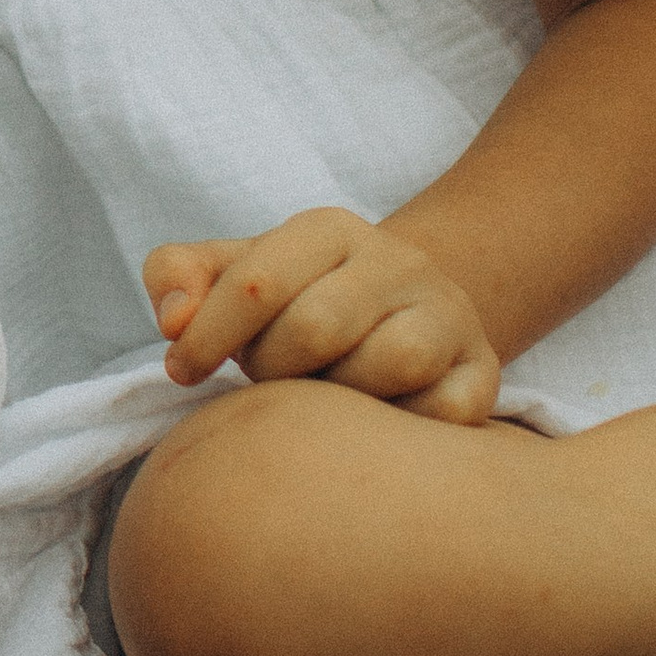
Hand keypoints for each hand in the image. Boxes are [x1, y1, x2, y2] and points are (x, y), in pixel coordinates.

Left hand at [144, 207, 500, 424]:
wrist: (397, 316)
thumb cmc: (293, 303)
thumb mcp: (231, 274)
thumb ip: (178, 276)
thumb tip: (173, 320)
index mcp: (329, 229)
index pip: (257, 282)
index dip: (206, 337)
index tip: (180, 371)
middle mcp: (398, 261)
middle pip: (317, 327)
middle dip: (273, 369)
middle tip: (266, 381)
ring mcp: (449, 315)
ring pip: (391, 362)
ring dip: (336, 397)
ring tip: (320, 395)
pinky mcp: (482, 373)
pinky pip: (442, 410)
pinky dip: (397, 426)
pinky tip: (370, 422)